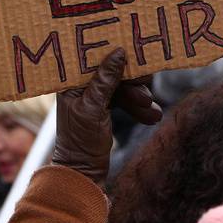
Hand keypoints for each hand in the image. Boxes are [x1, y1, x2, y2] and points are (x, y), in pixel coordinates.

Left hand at [51, 49, 160, 184]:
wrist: (84, 173)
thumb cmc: (81, 141)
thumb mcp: (93, 108)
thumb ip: (105, 80)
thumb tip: (118, 52)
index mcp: (70, 82)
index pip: (92, 58)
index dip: (112, 52)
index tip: (133, 49)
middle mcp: (81, 85)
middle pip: (111, 70)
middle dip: (131, 81)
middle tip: (147, 87)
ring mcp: (94, 95)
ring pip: (122, 85)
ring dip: (139, 97)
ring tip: (152, 111)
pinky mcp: (105, 106)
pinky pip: (125, 99)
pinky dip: (137, 107)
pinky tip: (151, 115)